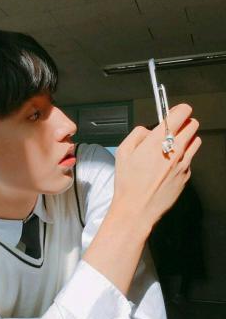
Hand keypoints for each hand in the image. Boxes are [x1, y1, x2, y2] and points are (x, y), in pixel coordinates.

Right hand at [111, 103, 200, 227]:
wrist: (137, 209)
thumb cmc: (128, 184)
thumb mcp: (122, 152)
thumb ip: (137, 134)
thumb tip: (148, 130)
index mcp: (157, 141)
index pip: (181, 113)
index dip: (177, 109)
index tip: (173, 112)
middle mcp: (174, 150)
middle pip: (193, 124)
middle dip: (183, 123)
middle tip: (171, 130)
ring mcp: (183, 163)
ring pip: (195, 141)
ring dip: (186, 139)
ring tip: (171, 147)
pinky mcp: (187, 175)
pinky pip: (190, 159)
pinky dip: (182, 158)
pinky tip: (168, 166)